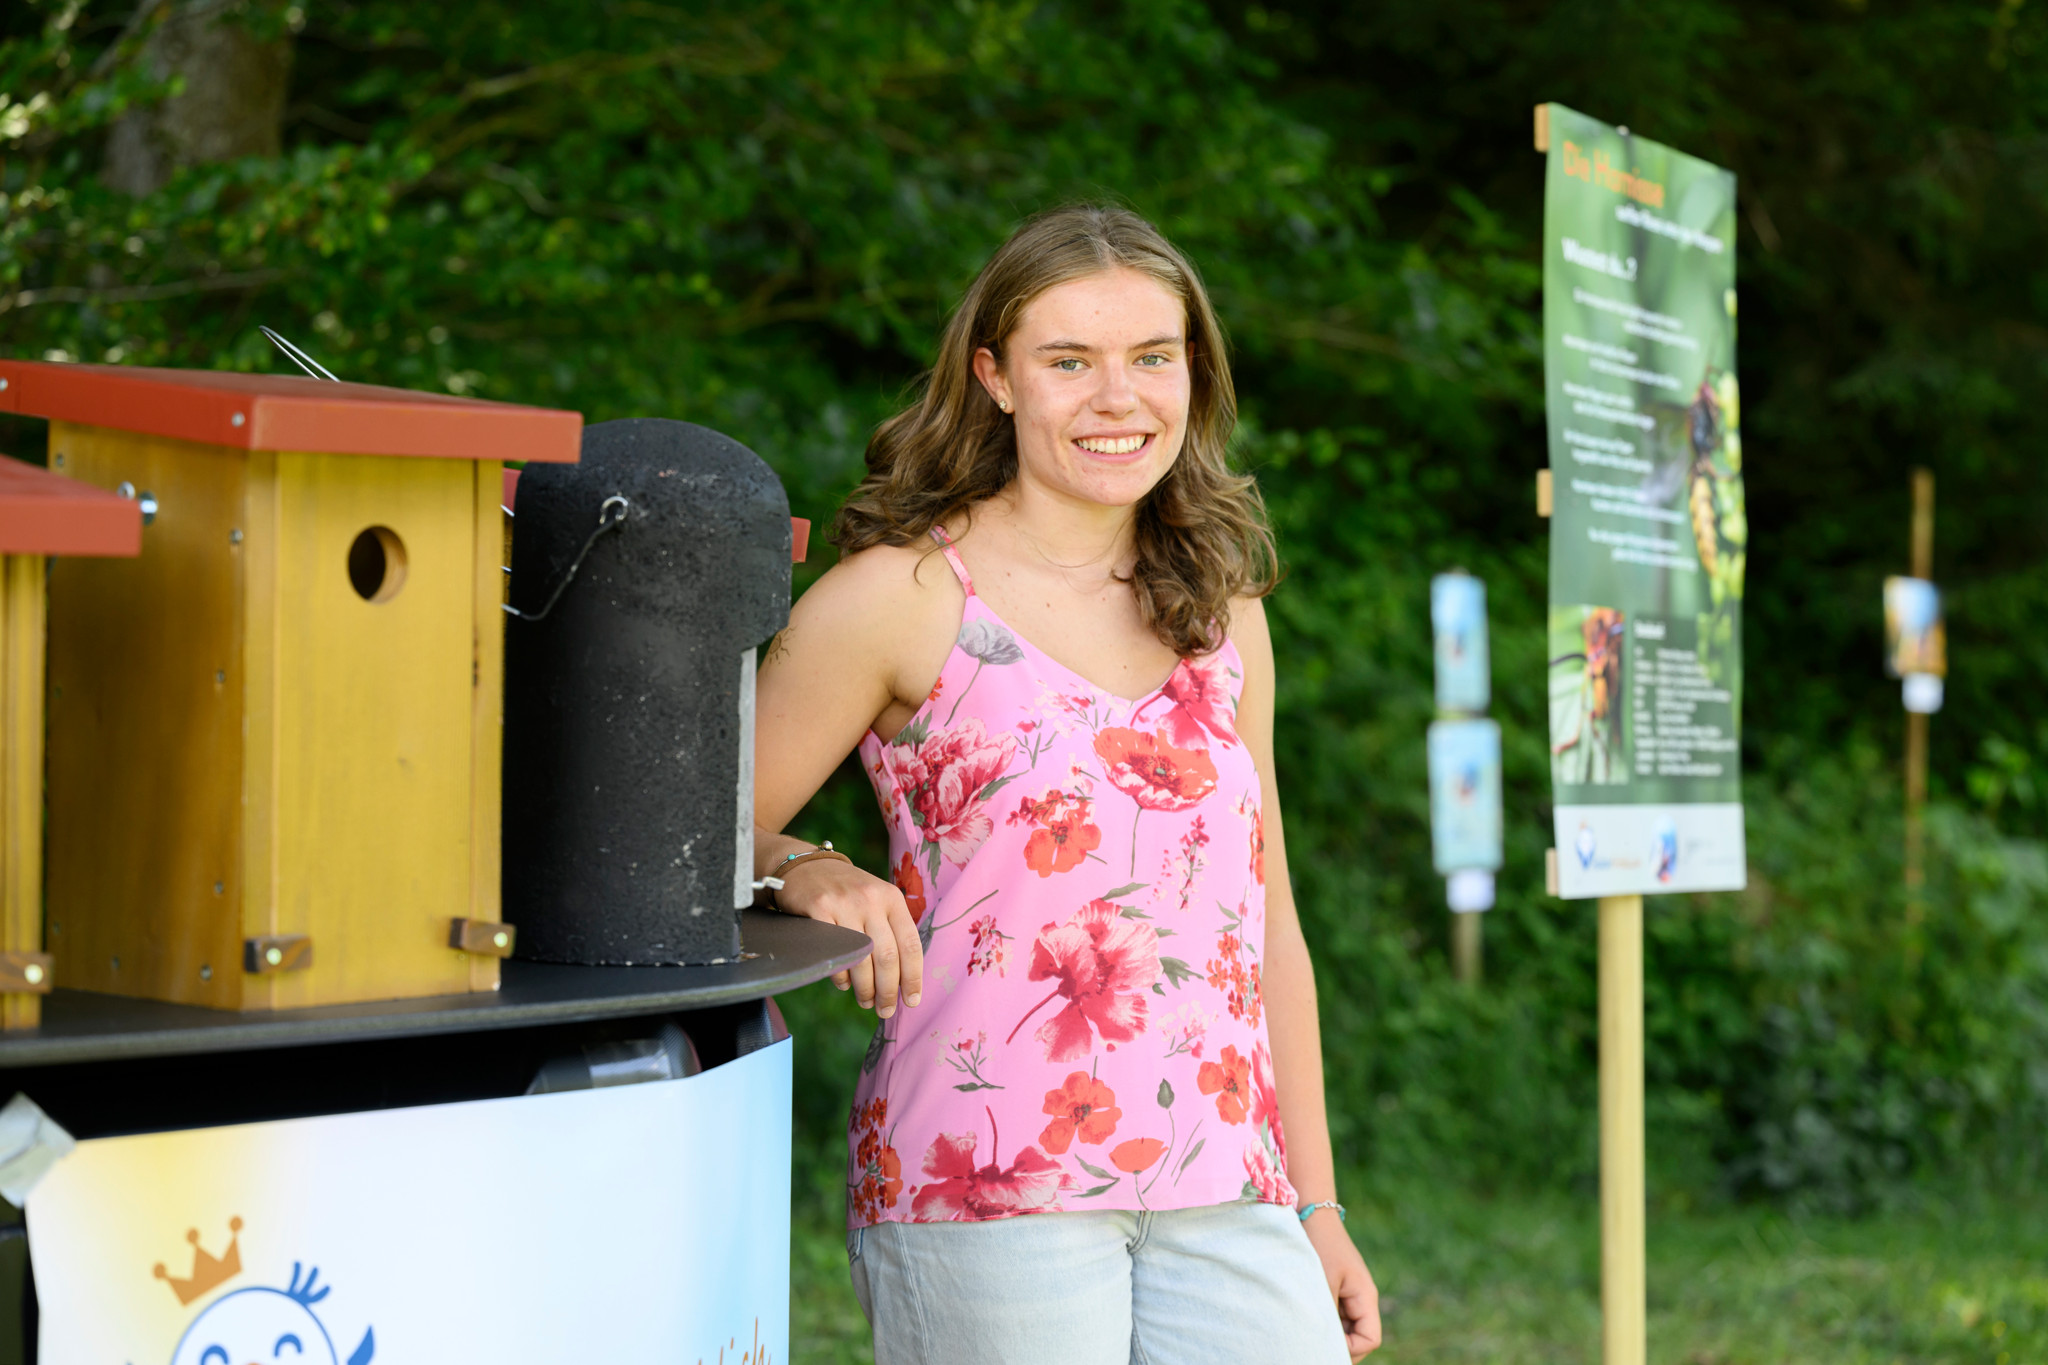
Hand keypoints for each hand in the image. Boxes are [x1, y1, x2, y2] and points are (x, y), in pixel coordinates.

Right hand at [775, 857, 923, 1019]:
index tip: (912, 1000)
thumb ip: (891, 929)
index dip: (913, 977)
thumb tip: (903, 978)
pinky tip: (844, 984)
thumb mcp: (876, 899)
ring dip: (865, 989)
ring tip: (866, 1001)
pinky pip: (834, 954)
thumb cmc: (846, 891)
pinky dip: (840, 977)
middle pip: (887, 957)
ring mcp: (844, 904)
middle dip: (888, 991)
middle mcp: (871, 899)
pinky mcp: (818, 910)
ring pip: (861, 960)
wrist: (806, 866)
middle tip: (886, 1009)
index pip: (910, 944)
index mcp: (892, 898)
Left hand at [1304, 1209, 1380, 1359]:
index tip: (1325, 1345)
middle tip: (1311, 1344)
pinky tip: (1303, 1316)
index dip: (1351, 1349)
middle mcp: (1361, 1298)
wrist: (1311, 1212)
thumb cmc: (1319, 1243)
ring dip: (1328, 1332)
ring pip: (1344, 1328)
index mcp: (1365, 1296)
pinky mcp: (1335, 1289)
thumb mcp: (1322, 1282)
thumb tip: (1324, 1342)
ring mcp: (1348, 1294)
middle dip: (1339, 1345)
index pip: (1370, 1339)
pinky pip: (1333, 1315)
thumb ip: (1326, 1313)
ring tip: (1305, 1329)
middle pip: (1358, 1337)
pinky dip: (1322, 1320)